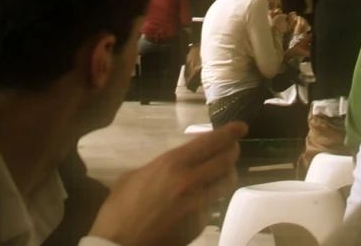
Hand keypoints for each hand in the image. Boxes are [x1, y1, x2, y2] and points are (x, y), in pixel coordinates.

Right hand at [91, 123, 243, 245]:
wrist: (120, 244)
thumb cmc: (119, 208)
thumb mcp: (134, 176)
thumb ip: (159, 166)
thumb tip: (172, 166)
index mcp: (172, 164)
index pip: (210, 143)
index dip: (229, 133)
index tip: (241, 127)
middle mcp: (191, 182)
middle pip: (225, 162)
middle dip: (233, 152)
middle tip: (234, 148)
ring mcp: (198, 205)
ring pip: (225, 184)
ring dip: (227, 174)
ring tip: (224, 170)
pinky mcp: (199, 225)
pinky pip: (212, 205)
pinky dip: (211, 197)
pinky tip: (202, 197)